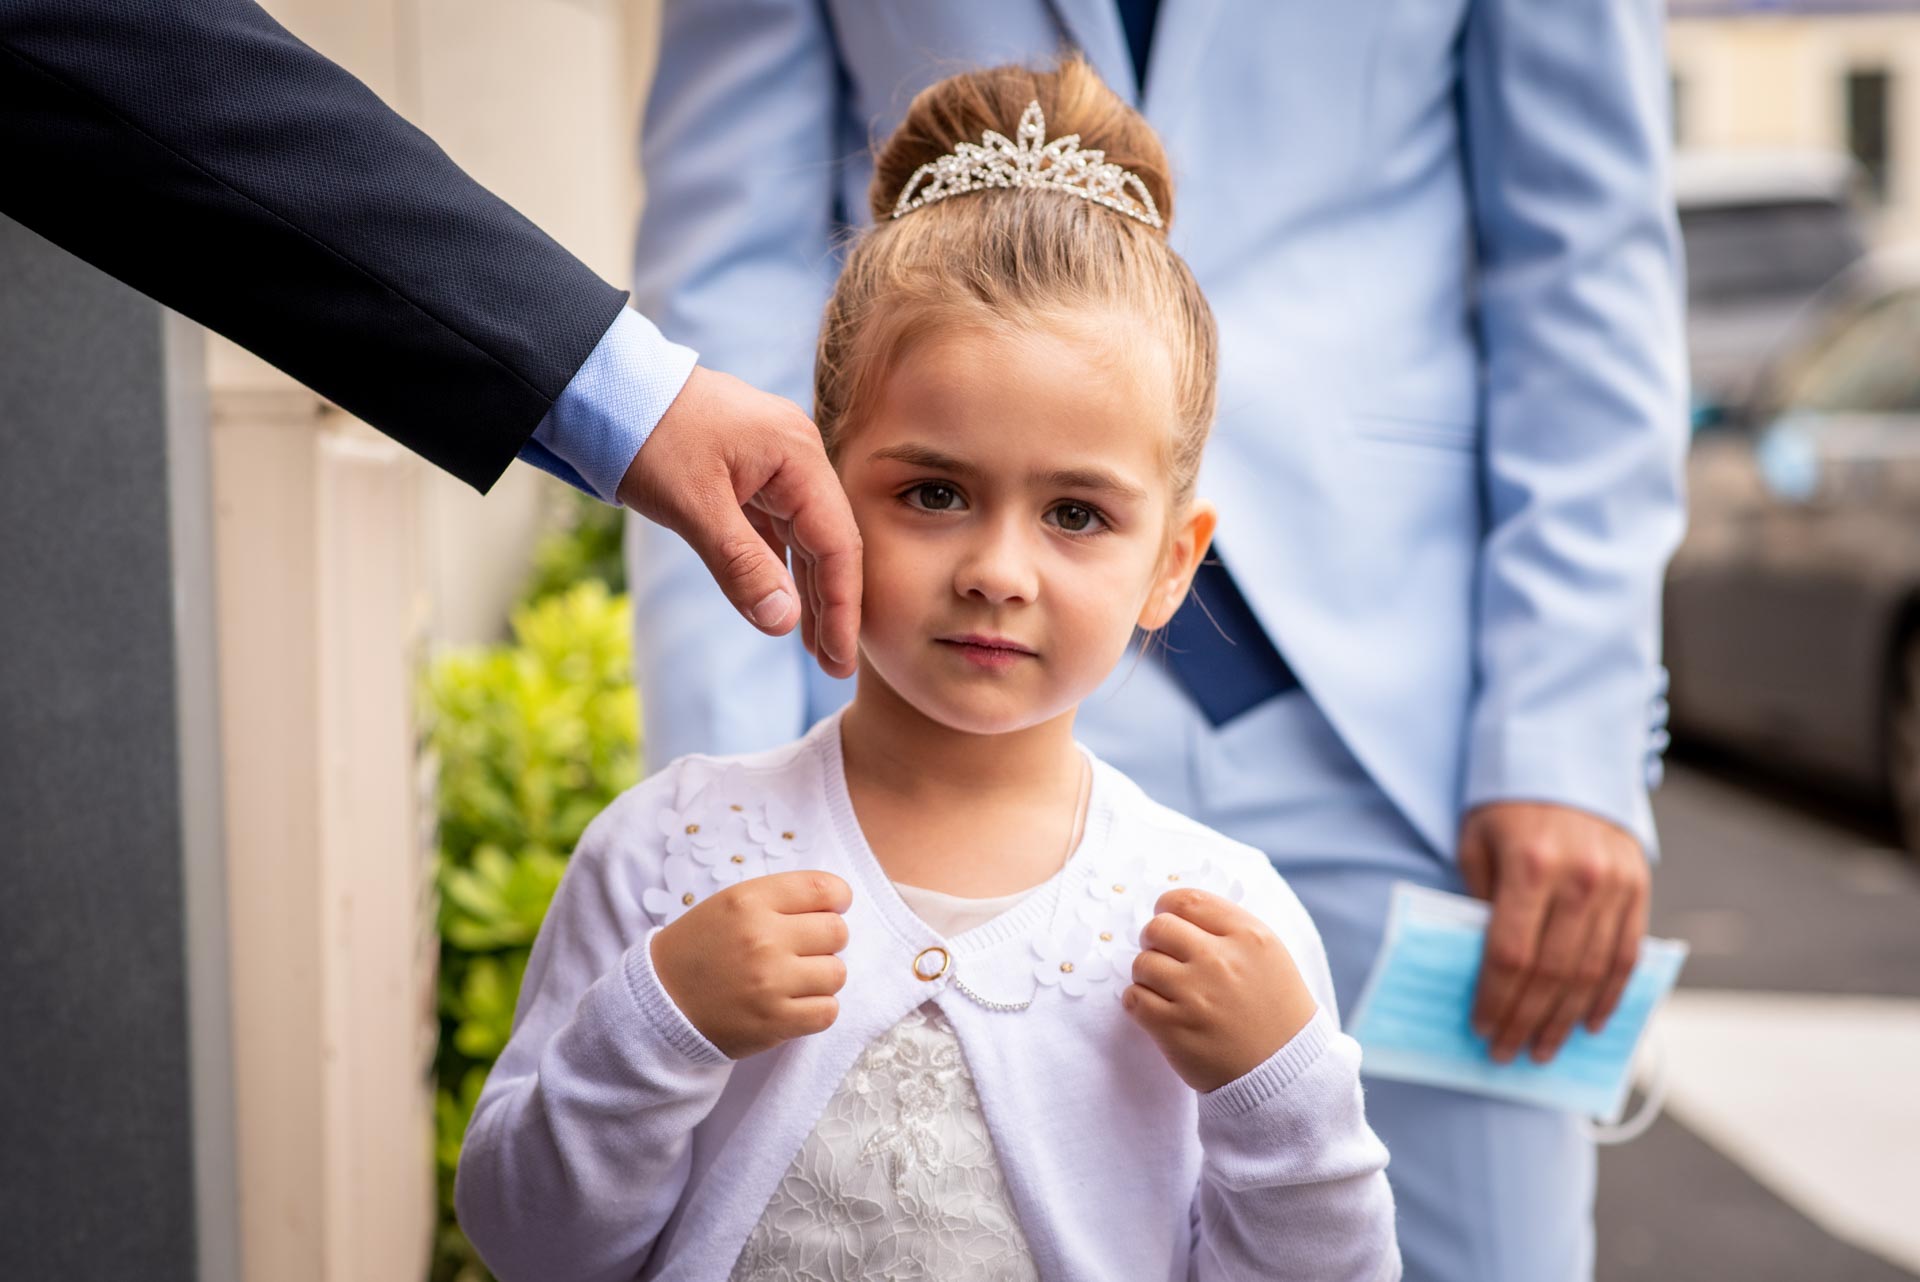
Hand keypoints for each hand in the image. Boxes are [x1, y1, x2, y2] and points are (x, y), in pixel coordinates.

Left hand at [617, 366, 860, 677]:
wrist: (602, 389)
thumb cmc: (646, 435)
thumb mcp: (693, 506)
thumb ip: (741, 566)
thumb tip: (783, 623)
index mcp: (797, 455)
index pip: (836, 542)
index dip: (842, 605)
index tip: (838, 658)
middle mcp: (796, 455)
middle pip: (829, 541)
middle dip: (832, 604)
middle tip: (833, 666)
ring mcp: (774, 463)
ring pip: (804, 537)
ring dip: (808, 590)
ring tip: (814, 646)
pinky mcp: (749, 472)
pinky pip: (777, 528)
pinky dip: (780, 566)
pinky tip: (782, 602)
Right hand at [649, 869, 852, 1059]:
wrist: (661, 1003)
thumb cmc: (701, 949)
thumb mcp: (730, 904)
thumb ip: (781, 898)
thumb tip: (836, 902)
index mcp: (749, 901)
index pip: (825, 889)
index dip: (837, 899)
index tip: (831, 908)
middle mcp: (762, 938)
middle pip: (837, 932)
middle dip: (827, 940)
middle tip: (803, 949)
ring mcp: (770, 982)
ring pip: (836, 973)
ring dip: (822, 977)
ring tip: (795, 979)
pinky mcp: (774, 1022)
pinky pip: (828, 1011)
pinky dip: (817, 1008)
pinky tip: (794, 1002)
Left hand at [1121, 888, 1319, 1092]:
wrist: (1286, 1071)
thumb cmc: (1276, 1010)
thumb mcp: (1269, 955)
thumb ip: (1227, 929)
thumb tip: (1175, 912)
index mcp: (1249, 937)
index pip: (1188, 900)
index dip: (1168, 907)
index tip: (1167, 918)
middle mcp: (1221, 961)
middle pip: (1158, 928)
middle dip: (1153, 940)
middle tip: (1163, 956)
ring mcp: (1195, 995)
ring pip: (1142, 964)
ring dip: (1147, 975)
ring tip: (1166, 989)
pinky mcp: (1174, 1029)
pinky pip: (1133, 999)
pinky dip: (1139, 1002)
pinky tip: (1158, 1010)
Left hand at [1458, 802, 1648, 1063]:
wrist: (1566, 758)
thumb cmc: (1505, 807)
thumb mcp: (1476, 844)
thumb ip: (1481, 904)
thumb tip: (1482, 972)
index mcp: (1531, 867)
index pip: (1511, 955)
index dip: (1495, 1000)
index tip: (1480, 1029)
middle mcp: (1580, 879)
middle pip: (1552, 973)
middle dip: (1526, 1021)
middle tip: (1506, 1054)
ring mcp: (1616, 886)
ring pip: (1591, 973)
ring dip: (1566, 1020)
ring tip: (1544, 1050)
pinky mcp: (1639, 887)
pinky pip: (1626, 955)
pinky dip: (1609, 996)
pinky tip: (1590, 1024)